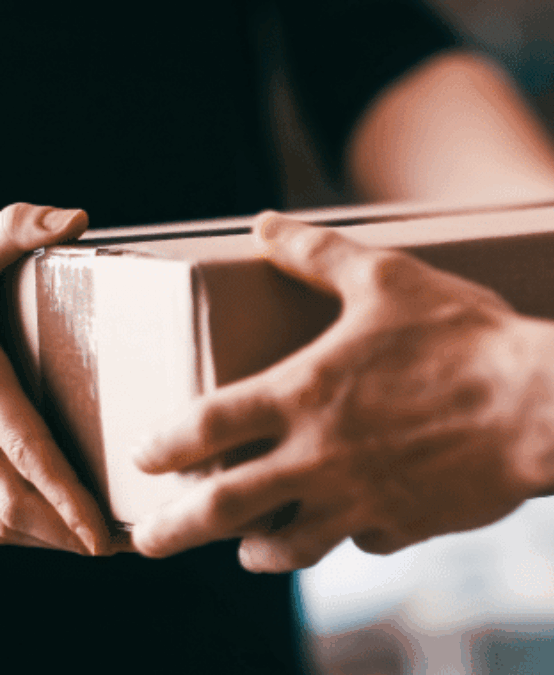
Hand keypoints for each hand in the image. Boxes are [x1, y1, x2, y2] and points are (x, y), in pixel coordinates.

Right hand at [0, 203, 108, 554]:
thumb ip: (15, 227)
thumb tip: (78, 220)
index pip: (27, 451)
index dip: (66, 500)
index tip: (105, 539)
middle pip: (6, 503)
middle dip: (60, 534)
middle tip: (116, 546)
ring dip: (29, 537)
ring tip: (83, 541)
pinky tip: (34, 526)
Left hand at [132, 213, 548, 571]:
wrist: (538, 405)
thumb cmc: (465, 337)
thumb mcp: (389, 278)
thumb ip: (319, 254)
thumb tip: (265, 223)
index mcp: (304, 395)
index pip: (206, 427)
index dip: (167, 443)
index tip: (146, 456)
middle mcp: (320, 458)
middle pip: (223, 508)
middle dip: (175, 530)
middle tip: (152, 541)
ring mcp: (362, 500)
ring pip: (288, 546)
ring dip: (259, 549)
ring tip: (250, 549)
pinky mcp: (407, 525)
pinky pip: (364, 541)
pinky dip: (350, 536)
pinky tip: (356, 525)